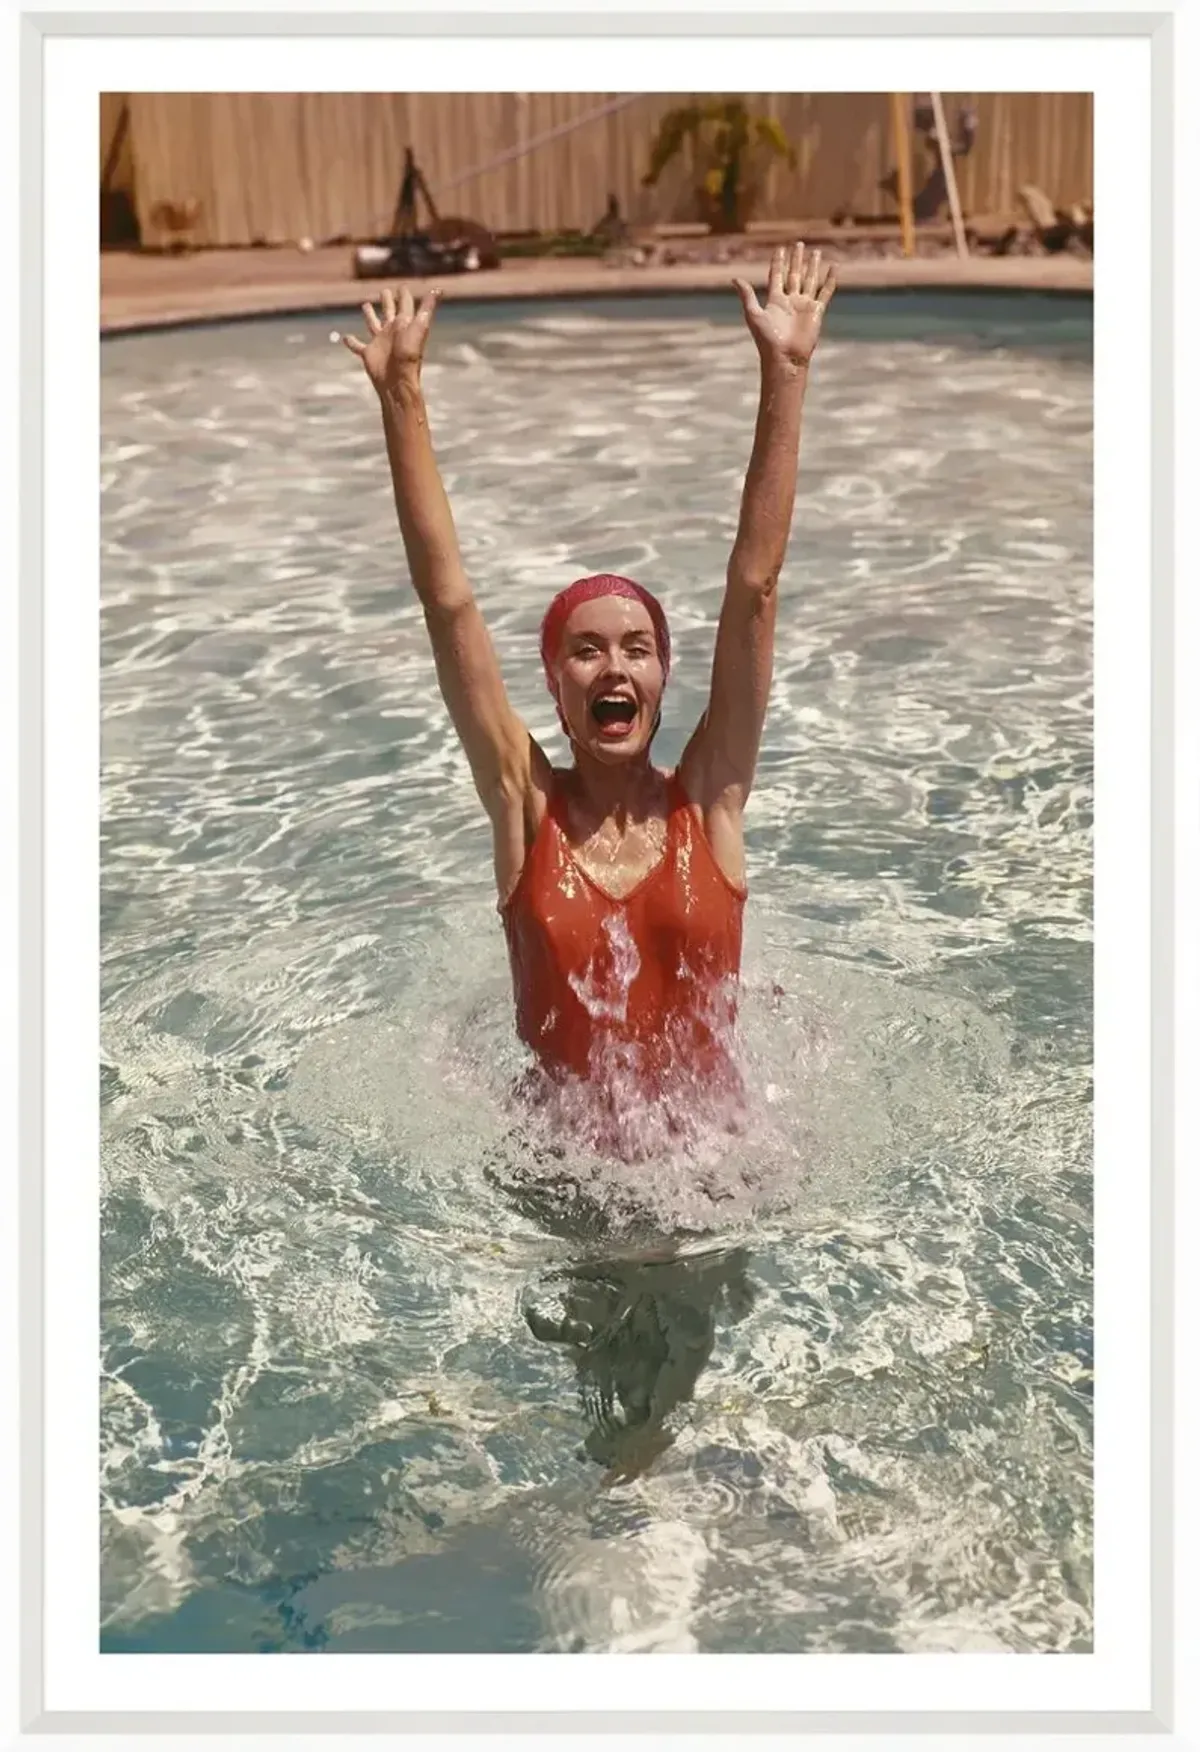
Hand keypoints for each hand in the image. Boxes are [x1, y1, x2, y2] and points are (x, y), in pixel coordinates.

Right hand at [342, 284, 440, 394]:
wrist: (398, 380)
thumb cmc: (409, 353)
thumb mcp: (420, 326)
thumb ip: (428, 308)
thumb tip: (439, 290)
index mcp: (403, 324)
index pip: (405, 305)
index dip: (404, 295)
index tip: (402, 286)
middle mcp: (392, 331)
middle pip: (389, 312)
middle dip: (387, 301)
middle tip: (384, 291)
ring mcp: (380, 342)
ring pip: (373, 325)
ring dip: (370, 316)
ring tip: (366, 305)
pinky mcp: (368, 353)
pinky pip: (357, 346)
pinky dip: (351, 342)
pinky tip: (345, 337)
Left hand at [734, 242, 835, 370]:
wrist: (785, 357)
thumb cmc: (767, 340)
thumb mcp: (754, 314)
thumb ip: (747, 296)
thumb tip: (734, 279)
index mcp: (775, 300)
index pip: (777, 276)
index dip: (778, 262)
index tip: (781, 249)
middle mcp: (790, 301)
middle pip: (794, 274)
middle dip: (796, 260)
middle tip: (799, 244)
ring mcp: (804, 305)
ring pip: (810, 280)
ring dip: (812, 266)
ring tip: (816, 252)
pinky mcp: (816, 311)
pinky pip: (825, 292)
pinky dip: (830, 280)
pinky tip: (834, 268)